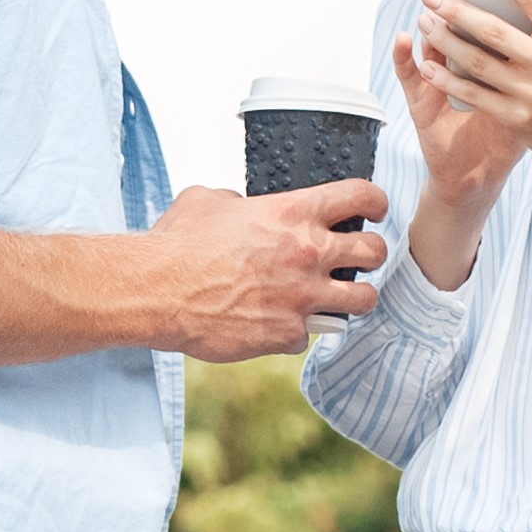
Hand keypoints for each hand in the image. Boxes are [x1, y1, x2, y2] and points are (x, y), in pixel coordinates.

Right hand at [146, 181, 383, 361]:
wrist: (156, 292)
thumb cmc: (176, 244)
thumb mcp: (209, 200)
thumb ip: (240, 202)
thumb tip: (244, 208)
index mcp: (293, 213)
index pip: (361, 196)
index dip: (375, 202)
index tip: (374, 210)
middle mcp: (307, 253)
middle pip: (374, 251)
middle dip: (371, 253)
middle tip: (359, 259)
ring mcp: (301, 297)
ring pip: (362, 299)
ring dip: (353, 298)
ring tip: (338, 299)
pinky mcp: (286, 334)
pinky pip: (311, 335)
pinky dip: (297, 332)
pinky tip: (278, 326)